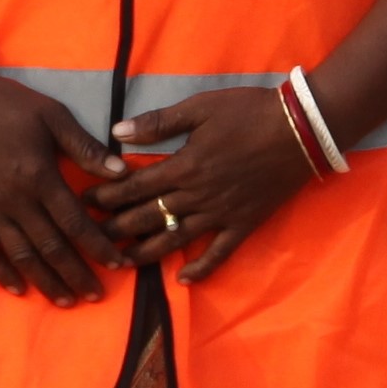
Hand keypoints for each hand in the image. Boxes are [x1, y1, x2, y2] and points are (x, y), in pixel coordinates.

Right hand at [0, 70, 118, 304]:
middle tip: (95, 295)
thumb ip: (85, 147)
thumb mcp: (52, 115)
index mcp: (40, 177)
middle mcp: (16, 201)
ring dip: (45, 281)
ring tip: (65, 300)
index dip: (98, 246)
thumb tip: (121, 173)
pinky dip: (2, 272)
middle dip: (76, 274)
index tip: (117, 265)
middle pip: (51, 247)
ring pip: (21, 255)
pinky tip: (18, 289)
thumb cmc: (7, 105)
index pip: (76, 222)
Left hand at [86, 84, 318, 282]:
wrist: (302, 129)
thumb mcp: (201, 108)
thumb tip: (116, 132)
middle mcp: (198, 196)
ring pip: (175, 239)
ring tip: (122, 262)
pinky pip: (219, 253)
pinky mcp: (244, 224)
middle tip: (91, 238)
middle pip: (149, 217)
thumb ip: (159, 123)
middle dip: (117, 228)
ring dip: (146, 252)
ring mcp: (221, 214)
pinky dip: (201, 269)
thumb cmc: (249, 112)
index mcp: (185, 166)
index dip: (107, 196)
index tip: (84, 204)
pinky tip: (182, 280)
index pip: (135, 187)